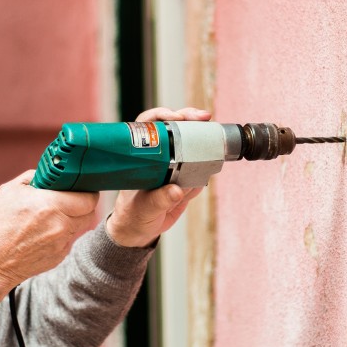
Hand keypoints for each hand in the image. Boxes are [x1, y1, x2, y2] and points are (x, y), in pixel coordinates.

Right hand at [0, 170, 98, 298]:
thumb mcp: (9, 191)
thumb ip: (34, 177)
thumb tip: (50, 174)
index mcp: (50, 205)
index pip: (88, 198)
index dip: (87, 191)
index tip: (81, 188)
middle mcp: (60, 225)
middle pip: (89, 212)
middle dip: (83, 203)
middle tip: (71, 199)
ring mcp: (61, 244)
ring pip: (80, 226)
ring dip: (73, 218)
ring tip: (54, 215)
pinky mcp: (59, 256)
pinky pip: (70, 239)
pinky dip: (63, 233)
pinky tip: (45, 232)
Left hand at [106, 107, 210, 247]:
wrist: (139, 230)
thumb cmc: (133, 215)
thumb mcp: (143, 209)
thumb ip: (159, 201)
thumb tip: (177, 190)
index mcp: (141, 157)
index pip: (150, 125)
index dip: (163, 115)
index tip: (175, 116)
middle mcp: (158, 157)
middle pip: (175, 128)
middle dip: (189, 118)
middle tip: (203, 117)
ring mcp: (173, 167)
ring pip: (191, 145)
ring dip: (203, 138)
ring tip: (212, 137)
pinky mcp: (185, 180)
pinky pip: (200, 170)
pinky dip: (208, 165)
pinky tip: (212, 164)